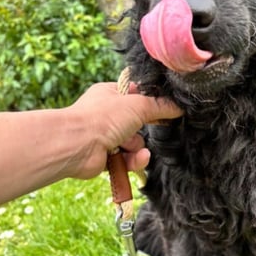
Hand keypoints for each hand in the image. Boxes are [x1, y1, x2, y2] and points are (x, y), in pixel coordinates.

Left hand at [66, 82, 182, 178]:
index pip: (136, 94)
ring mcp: (105, 136)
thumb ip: (161, 106)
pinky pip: (128, 160)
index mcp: (110, 94)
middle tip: (151, 129)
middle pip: (138, 123)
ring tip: (133, 150)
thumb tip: (179, 107)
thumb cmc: (102, 117)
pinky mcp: (105, 157)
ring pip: (134, 144)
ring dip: (138, 149)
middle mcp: (106, 114)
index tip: (166, 108)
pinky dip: (133, 161)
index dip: (151, 102)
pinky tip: (135, 160)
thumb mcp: (138, 105)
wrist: (76, 145)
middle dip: (144, 130)